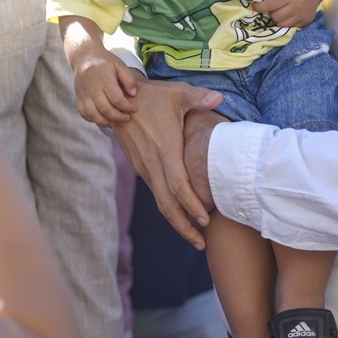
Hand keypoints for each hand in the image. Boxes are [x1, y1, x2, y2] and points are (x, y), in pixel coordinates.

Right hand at [72, 52, 139, 126]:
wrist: (85, 56)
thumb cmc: (105, 62)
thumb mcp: (120, 65)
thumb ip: (129, 79)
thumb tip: (133, 94)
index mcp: (104, 79)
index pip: (116, 99)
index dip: (127, 107)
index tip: (134, 109)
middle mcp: (92, 88)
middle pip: (105, 109)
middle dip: (118, 117)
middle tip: (127, 117)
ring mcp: (83, 93)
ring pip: (92, 114)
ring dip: (105, 122)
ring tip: (114, 121)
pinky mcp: (78, 97)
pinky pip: (83, 113)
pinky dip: (92, 119)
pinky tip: (102, 118)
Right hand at [112, 78, 222, 249]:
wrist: (118, 98)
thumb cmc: (152, 95)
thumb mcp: (176, 93)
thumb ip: (198, 97)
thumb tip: (219, 97)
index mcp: (164, 149)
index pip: (178, 186)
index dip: (192, 206)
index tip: (206, 221)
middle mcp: (151, 163)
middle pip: (167, 204)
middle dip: (184, 227)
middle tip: (201, 244)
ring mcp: (144, 167)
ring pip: (160, 201)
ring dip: (176, 221)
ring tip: (195, 236)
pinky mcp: (140, 166)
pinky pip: (156, 192)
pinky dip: (169, 207)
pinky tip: (181, 214)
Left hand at [251, 0, 322, 28]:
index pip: (270, 5)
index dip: (259, 6)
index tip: (255, 5)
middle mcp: (297, 6)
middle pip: (275, 16)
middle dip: (270, 11)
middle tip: (271, 5)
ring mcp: (302, 15)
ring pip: (281, 23)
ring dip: (277, 17)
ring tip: (279, 9)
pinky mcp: (305, 21)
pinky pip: (290, 26)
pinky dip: (286, 21)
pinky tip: (287, 13)